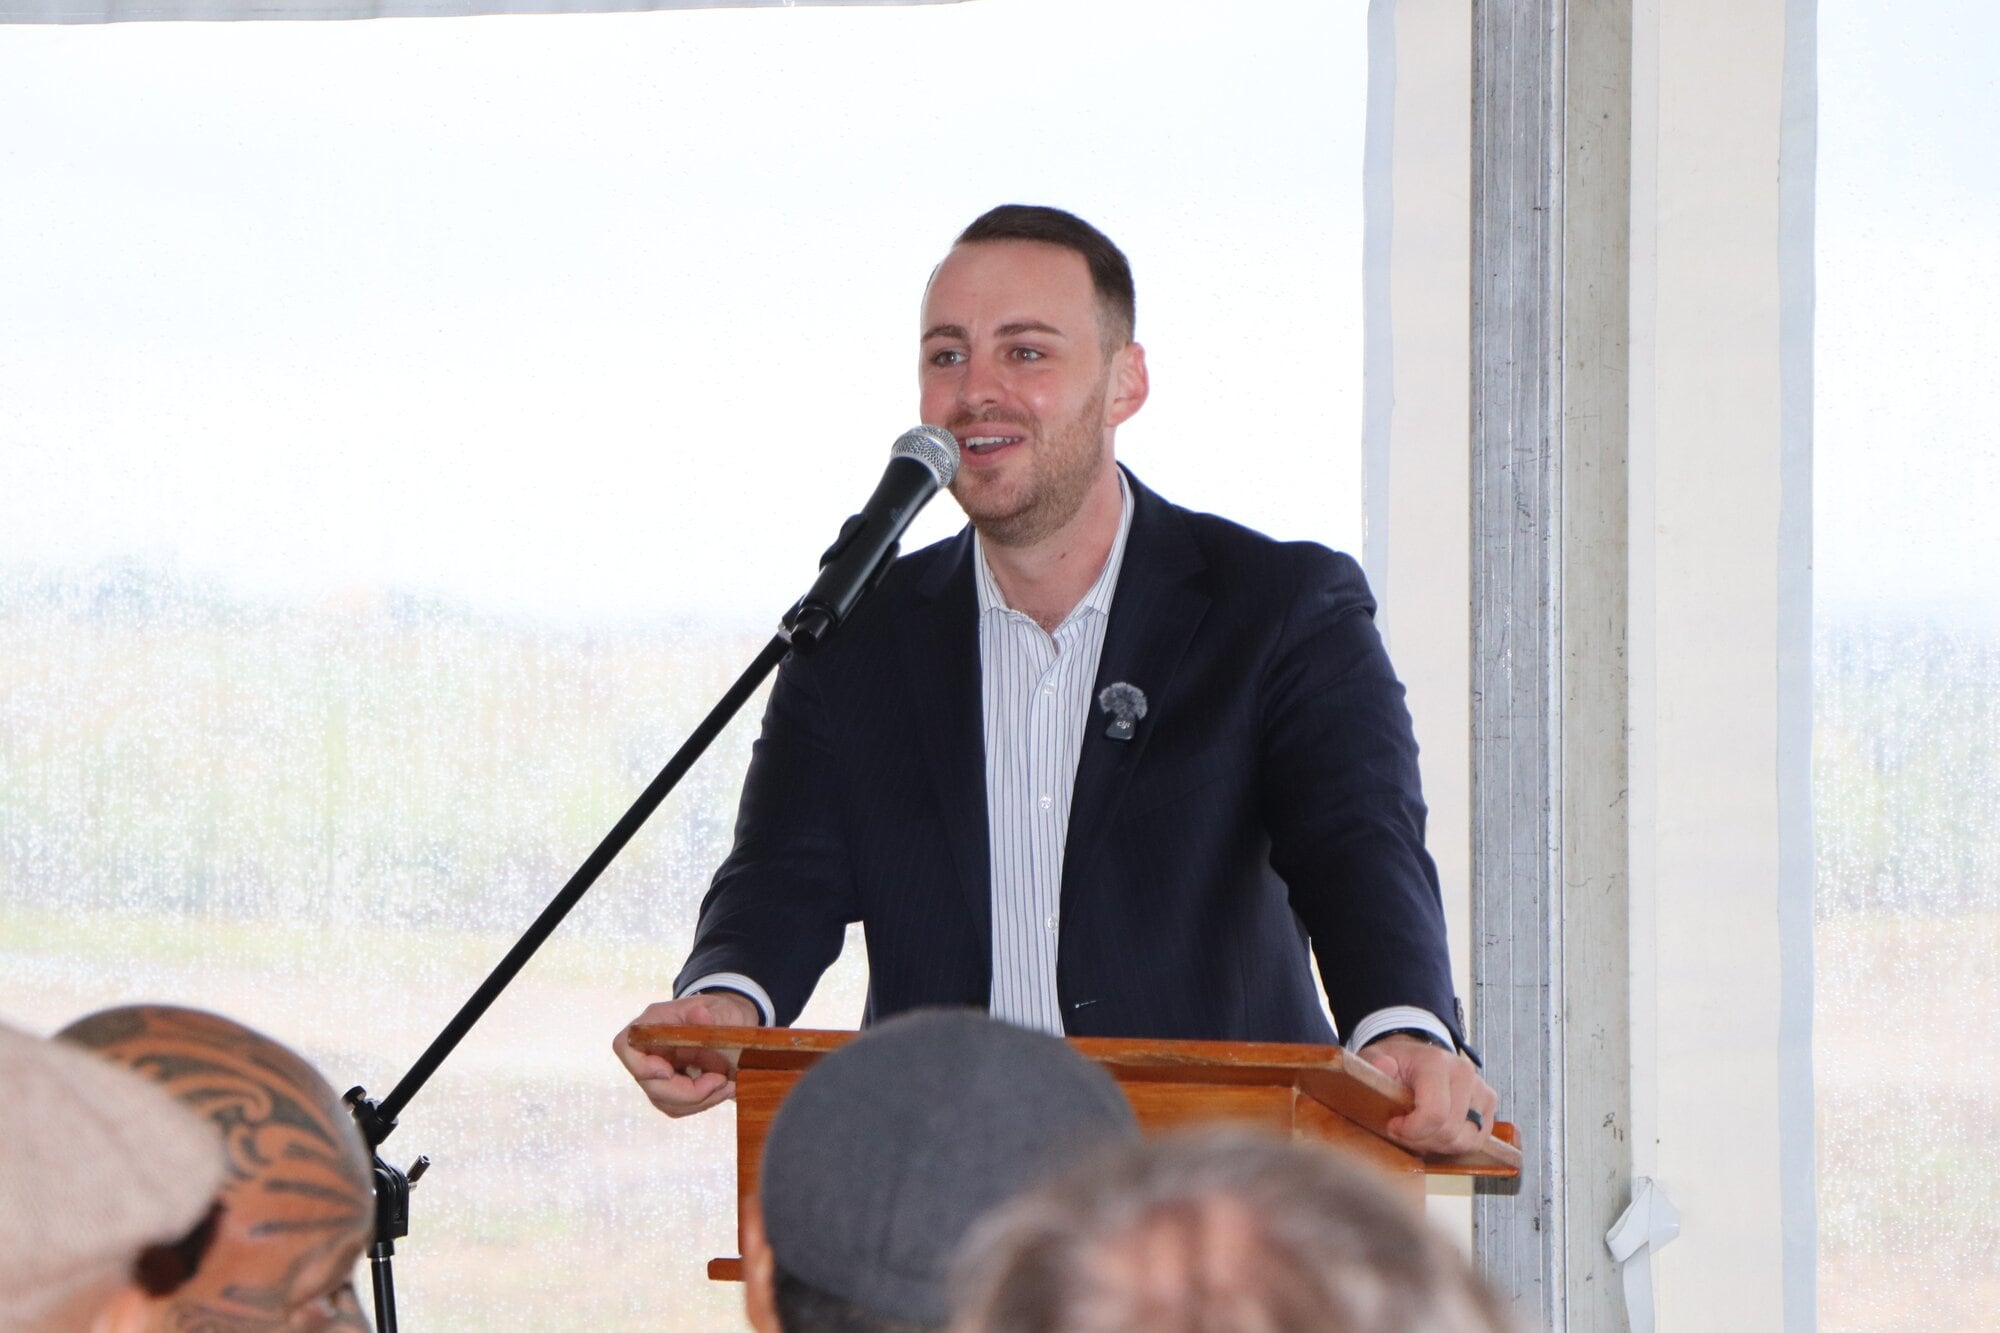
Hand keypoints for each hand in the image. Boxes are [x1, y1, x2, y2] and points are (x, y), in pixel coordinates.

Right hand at [612, 992, 759, 1117]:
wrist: (729, 1025)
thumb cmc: (719, 1011)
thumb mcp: (720, 1007)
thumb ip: (710, 1013)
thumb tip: (700, 1015)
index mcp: (652, 1023)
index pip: (625, 1046)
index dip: (641, 1065)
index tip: (669, 1073)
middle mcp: (649, 1050)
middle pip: (648, 1083)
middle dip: (686, 1092)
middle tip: (721, 1082)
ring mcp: (657, 1072)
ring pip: (664, 1100)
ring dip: (699, 1101)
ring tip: (728, 1086)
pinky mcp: (670, 1089)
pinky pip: (678, 1106)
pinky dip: (701, 1103)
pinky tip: (722, 1091)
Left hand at [1356, 1033, 1497, 1155]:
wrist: (1415, 1056)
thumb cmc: (1395, 1063)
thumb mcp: (1373, 1058)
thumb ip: (1374, 1064)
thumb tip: (1383, 1067)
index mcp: (1436, 1062)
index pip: (1434, 1113)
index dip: (1411, 1131)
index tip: (1393, 1126)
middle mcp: (1464, 1073)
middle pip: (1449, 1132)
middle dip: (1421, 1140)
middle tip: (1402, 1132)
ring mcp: (1480, 1088)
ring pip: (1465, 1140)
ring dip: (1437, 1145)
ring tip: (1418, 1132)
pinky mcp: (1488, 1103)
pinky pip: (1476, 1141)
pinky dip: (1454, 1145)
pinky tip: (1435, 1133)